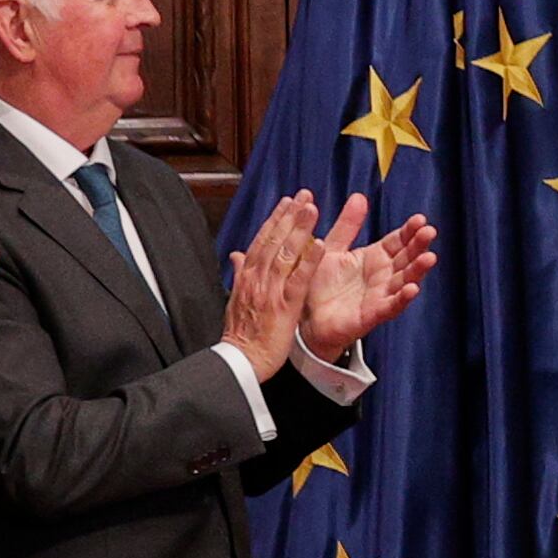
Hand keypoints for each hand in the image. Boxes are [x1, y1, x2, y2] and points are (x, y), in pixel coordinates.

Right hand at [223, 193, 317, 381]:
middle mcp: (257, 279)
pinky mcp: (284, 307)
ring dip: (299, 230)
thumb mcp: (236, 299)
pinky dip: (309, 262)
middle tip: (304, 195)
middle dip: (289, 216)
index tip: (287, 201)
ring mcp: (270, 291)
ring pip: (285, 254)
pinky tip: (320, 246)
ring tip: (312, 209)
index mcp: (247, 276)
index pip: (262, 240)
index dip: (276, 219)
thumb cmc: (242, 334)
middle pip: (274, 240)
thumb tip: (236, 255)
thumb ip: (240, 274)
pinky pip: (298, 281)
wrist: (239, 361)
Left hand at [297, 193, 436, 359]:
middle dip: (419, 246)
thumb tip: (360, 197)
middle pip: (406, 258)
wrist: (306, 318)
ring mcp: (380, 295)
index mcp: (375, 258)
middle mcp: (383, 276)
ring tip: (429, 258)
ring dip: (418, 270)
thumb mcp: (333, 249)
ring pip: (404, 281)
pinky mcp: (372, 315)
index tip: (420, 219)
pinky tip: (412, 289)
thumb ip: (347, 226)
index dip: (409, 231)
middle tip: (429, 232)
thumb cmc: (320, 285)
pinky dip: (402, 299)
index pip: (398, 241)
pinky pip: (390, 306)